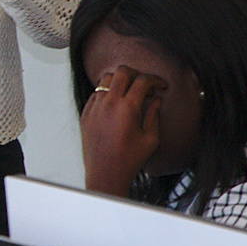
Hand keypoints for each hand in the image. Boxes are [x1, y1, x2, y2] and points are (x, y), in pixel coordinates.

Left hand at [80, 66, 165, 195]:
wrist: (105, 174)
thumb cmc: (128, 160)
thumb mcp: (151, 139)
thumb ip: (154, 115)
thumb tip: (156, 100)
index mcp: (127, 109)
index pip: (143, 81)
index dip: (155, 80)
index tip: (160, 85)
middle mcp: (108, 104)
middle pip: (122, 72)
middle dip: (137, 74)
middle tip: (145, 85)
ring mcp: (94, 108)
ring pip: (106, 79)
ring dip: (120, 81)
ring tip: (129, 92)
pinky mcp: (86, 114)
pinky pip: (95, 93)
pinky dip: (106, 92)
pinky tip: (115, 103)